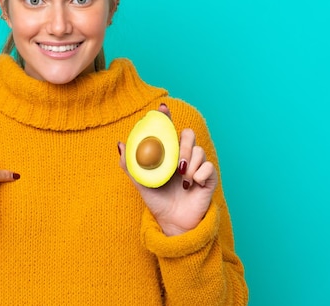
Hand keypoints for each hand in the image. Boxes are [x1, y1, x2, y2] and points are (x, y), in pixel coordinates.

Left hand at [118, 105, 217, 235]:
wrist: (172, 222)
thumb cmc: (156, 200)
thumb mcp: (139, 182)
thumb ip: (129, 164)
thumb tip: (120, 144)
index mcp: (167, 153)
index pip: (168, 129)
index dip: (166, 117)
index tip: (162, 109)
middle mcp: (182, 156)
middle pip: (188, 134)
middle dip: (184, 145)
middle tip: (177, 162)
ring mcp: (196, 166)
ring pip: (199, 150)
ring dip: (191, 164)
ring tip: (183, 180)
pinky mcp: (207, 178)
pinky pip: (209, 167)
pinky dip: (200, 175)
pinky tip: (191, 186)